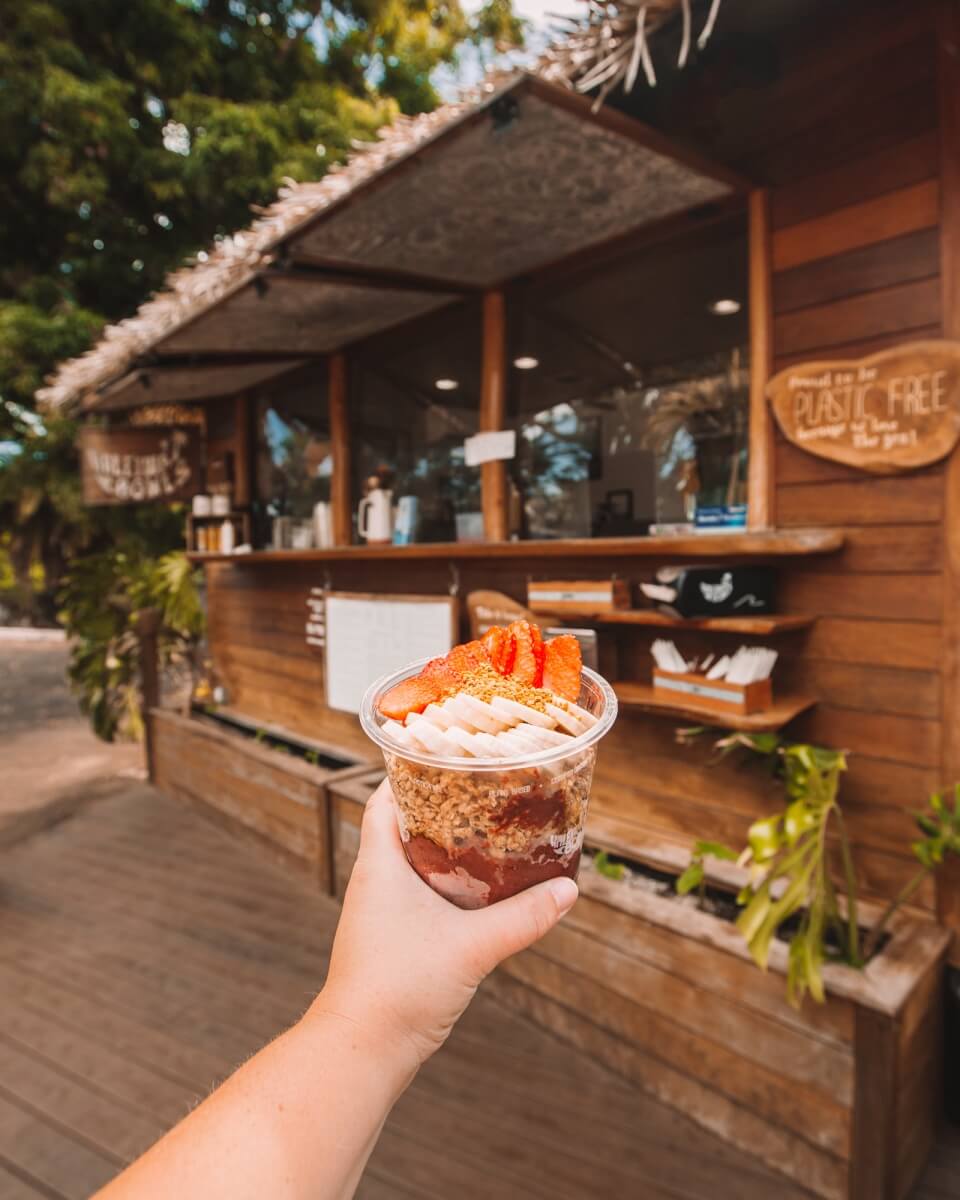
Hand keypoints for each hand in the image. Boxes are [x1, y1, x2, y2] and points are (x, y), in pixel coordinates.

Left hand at [309, 779, 577, 1074]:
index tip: (449, 757)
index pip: (384, 797)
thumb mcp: (473, 946)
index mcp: (379, 864)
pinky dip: (446, 883)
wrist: (361, 1051)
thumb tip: (568, 890)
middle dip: (442, 807)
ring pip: (413, 862)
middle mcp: (374, 881)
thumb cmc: (399, 990)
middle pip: (403, 824)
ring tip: (490, 836)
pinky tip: (479, 892)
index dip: (411, 772)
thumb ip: (523, 917)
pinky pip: (418, 894)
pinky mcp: (390, 939)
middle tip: (485, 793)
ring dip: (446, 847)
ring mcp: (380, 912)